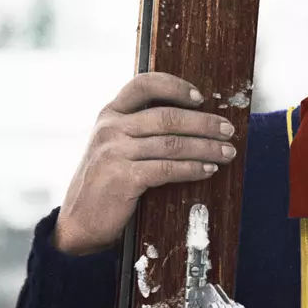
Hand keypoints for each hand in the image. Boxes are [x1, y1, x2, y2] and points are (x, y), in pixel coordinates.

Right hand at [52, 72, 237, 254]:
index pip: (144, 85)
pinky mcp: (121, 178)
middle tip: (228, 131)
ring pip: (172, 144)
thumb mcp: (115, 146)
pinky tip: (208, 170)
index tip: (201, 97)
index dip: (175, 86)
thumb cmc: (107, 181)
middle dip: (204, 123)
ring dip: (206, 148)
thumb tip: (193, 119)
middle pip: (167, 117)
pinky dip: (192, 169)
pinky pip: (167, 169)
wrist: (79, 222)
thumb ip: (140, 128)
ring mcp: (113, 152)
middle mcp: (110, 128)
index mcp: (110, 114)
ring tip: (226, 153)